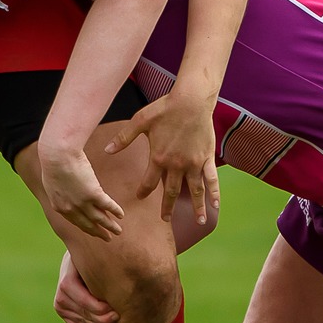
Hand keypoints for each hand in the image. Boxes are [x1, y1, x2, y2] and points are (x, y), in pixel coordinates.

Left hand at [39, 139, 125, 240]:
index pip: (75, 221)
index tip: (93, 231)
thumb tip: (66, 188)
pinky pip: (107, 205)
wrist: (57, 155)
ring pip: (99, 218)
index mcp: (59, 205)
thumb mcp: (53, 180)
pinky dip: (115, 211)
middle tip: (107, 238)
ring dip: (110, 226)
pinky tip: (121, 215)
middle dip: (98, 232)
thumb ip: (60, 189)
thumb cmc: (52, 161)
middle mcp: (70, 208)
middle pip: (87, 224)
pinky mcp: (93, 194)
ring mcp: (82, 202)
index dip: (86, 227)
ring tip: (118, 231)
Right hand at [54, 251, 117, 322]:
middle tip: (121, 314)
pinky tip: (103, 315)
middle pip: (86, 315)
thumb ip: (103, 269)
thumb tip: (119, 277)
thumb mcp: (95, 260)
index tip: (118, 308)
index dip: (103, 309)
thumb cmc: (92, 258)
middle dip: (105, 318)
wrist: (77, 259)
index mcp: (67, 282)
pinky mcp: (62, 313)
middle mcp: (60, 297)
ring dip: (101, 322)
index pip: (85, 303)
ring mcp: (60, 307)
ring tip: (116, 314)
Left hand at [107, 89, 219, 226]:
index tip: (140, 197)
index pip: (149, 182)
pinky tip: (216, 206)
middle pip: (170, 192)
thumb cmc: (165, 109)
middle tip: (165, 219)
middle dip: (167, 207)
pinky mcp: (206, 158)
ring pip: (194, 191)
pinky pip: (211, 179)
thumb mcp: (140, 121)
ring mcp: (193, 163)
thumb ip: (123, 138)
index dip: (143, 191)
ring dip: (196, 207)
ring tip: (199, 222)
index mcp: (158, 158)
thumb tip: (106, 150)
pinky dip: (214, 193)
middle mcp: (176, 165)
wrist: (191, 101)